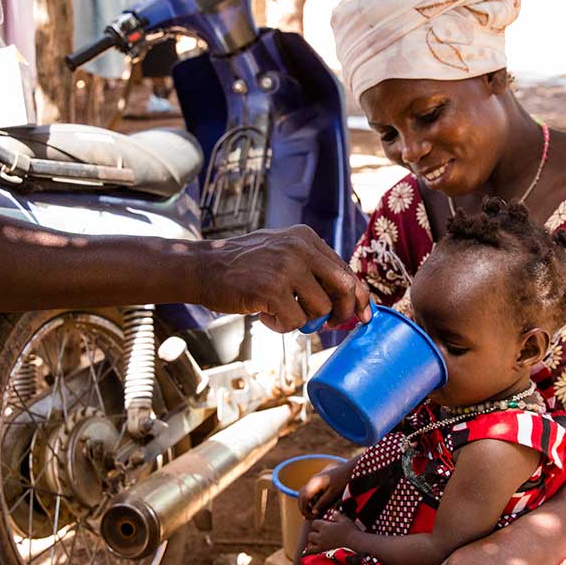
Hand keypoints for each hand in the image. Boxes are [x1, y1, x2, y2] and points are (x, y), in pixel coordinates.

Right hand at [197, 225, 371, 332]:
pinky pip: (295, 322)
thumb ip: (311, 267)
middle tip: (330, 325)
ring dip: (302, 320)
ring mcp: (286, 267)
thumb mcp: (281, 252)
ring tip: (278, 311)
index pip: (345, 269)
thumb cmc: (243, 266)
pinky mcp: (271, 289)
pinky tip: (264, 315)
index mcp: (306, 238)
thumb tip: (349, 297)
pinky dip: (281, 326)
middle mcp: (300, 248)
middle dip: (343, 312)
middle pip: (343, 287)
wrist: (202, 267)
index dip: (358, 297)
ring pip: (320, 310)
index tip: (363, 316)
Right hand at [298, 461, 351, 519]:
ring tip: (310, 513)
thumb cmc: (343, 480)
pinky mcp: (318, 481)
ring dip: (305, 503)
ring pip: (304, 493)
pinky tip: (316, 507)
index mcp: (314, 482)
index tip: (309, 517)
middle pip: (301, 495)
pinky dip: (310, 500)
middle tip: (307, 517)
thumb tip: (313, 512)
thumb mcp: (333, 493)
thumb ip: (323, 502)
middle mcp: (312, 480)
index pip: (304, 498)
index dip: (304, 509)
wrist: (350, 468)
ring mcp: (315, 480)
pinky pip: (310, 491)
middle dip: (302, 507)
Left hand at [303, 515, 361, 555]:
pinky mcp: (325, 551)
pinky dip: (313, 549)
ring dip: (312, 542)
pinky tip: (319, 547)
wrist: (354, 542)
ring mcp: (322, 544)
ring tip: (318, 540)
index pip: (314, 523)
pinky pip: (313, 551)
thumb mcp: (344, 519)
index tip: (323, 524)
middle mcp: (321, 536)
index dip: (318, 523)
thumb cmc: (350, 530)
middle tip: (320, 533)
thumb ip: (336, 515)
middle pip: (310, 535)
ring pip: (310, 543)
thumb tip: (333, 513)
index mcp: (325, 527)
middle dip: (314, 533)